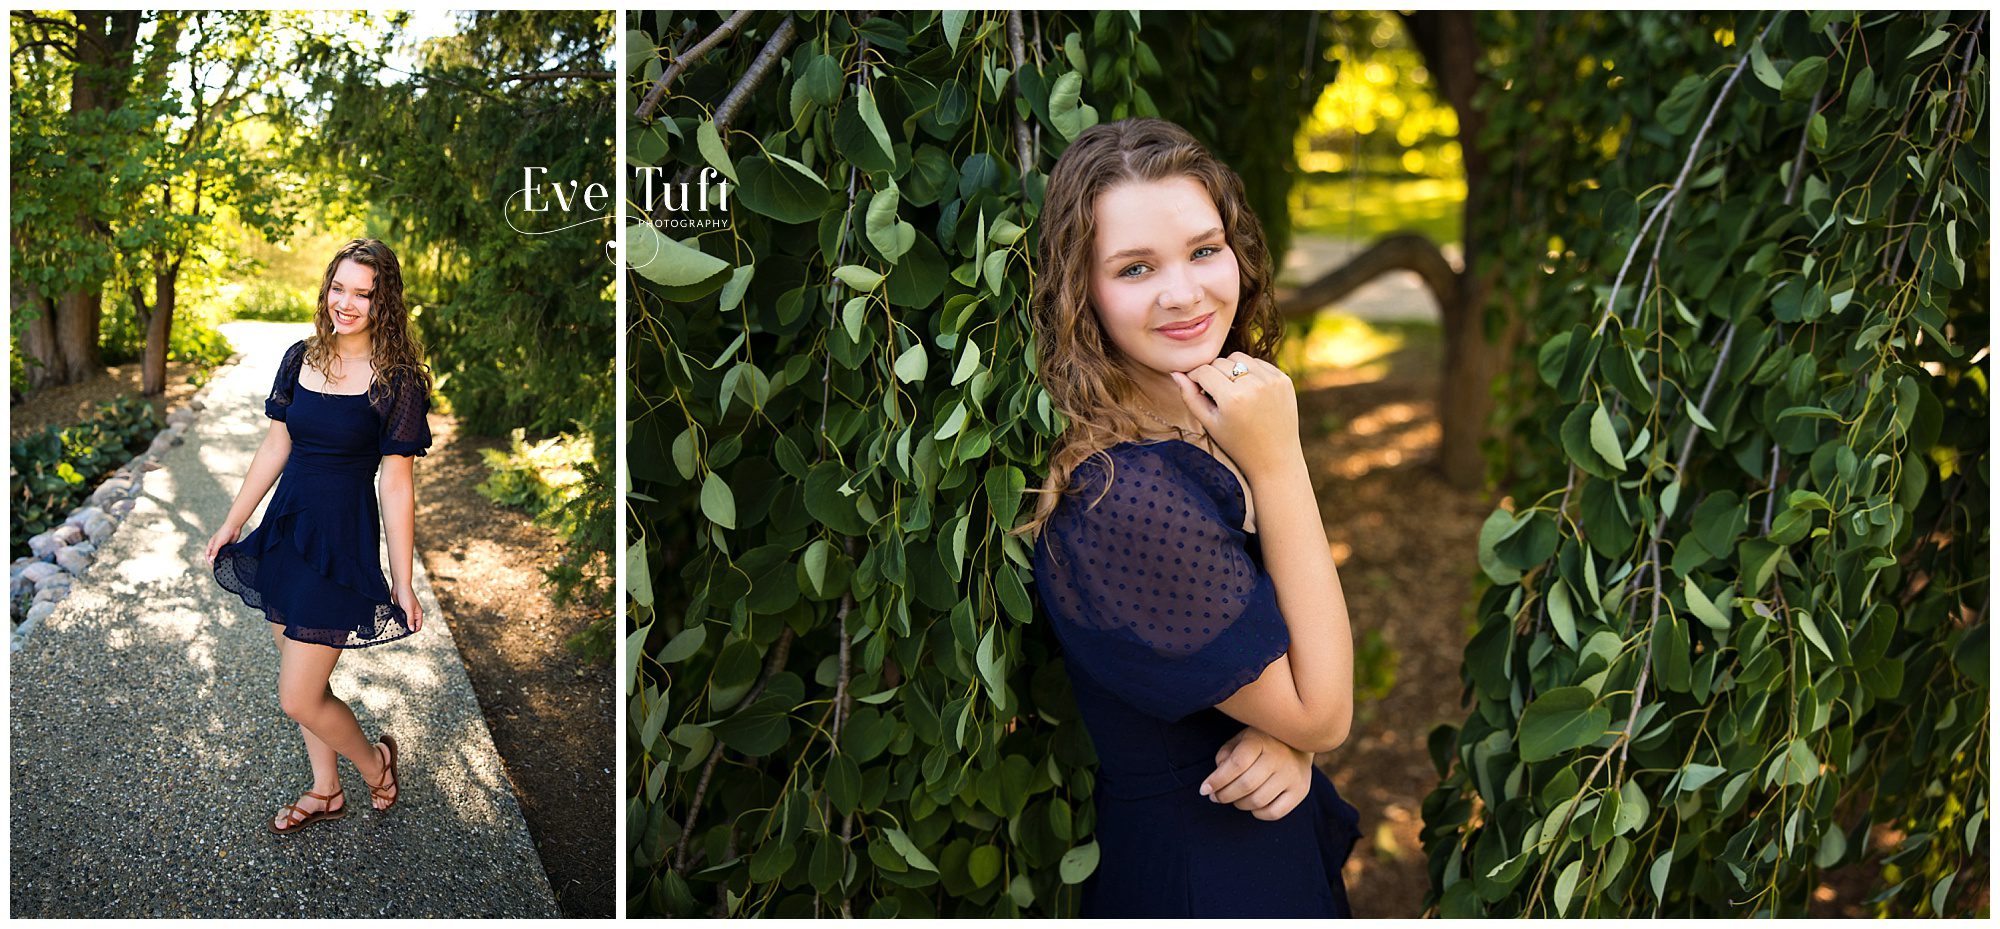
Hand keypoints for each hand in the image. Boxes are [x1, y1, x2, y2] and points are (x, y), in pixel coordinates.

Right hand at [204, 522, 241, 566]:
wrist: (234, 527)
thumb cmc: (224, 532)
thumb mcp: (218, 543)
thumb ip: (215, 551)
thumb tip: (211, 559)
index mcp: (211, 544)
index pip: (207, 554)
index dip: (208, 560)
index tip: (211, 565)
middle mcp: (216, 545)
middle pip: (213, 555)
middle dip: (214, 561)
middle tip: (218, 566)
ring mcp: (222, 546)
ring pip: (220, 554)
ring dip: (221, 559)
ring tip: (223, 563)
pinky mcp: (228, 546)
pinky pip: (226, 553)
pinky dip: (227, 556)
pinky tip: (229, 559)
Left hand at [395, 583, 422, 631]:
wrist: (399, 586)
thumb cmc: (406, 596)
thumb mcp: (408, 609)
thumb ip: (410, 620)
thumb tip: (412, 630)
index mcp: (418, 613)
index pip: (418, 625)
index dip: (413, 630)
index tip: (406, 632)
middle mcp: (413, 613)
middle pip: (411, 624)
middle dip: (406, 626)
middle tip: (400, 626)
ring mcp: (407, 611)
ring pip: (405, 621)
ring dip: (401, 622)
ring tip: (397, 619)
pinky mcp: (401, 609)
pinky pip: (400, 617)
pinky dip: (397, 618)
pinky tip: (395, 617)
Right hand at [1170, 352, 1301, 482]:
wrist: (1275, 459)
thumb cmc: (1237, 444)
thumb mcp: (1209, 423)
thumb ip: (1190, 397)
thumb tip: (1175, 373)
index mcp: (1233, 398)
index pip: (1204, 371)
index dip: (1194, 377)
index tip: (1195, 387)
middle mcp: (1254, 385)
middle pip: (1220, 362)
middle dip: (1213, 373)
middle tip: (1215, 394)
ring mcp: (1272, 381)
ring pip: (1239, 358)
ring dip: (1231, 368)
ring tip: (1232, 389)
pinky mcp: (1284, 380)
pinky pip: (1259, 363)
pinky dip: (1250, 372)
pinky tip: (1250, 391)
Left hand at [1199, 725, 1315, 820]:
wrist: (1299, 742)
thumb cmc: (1261, 742)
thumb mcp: (1240, 739)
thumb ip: (1226, 754)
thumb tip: (1217, 778)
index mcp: (1260, 740)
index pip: (1236, 764)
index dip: (1216, 780)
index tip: (1204, 790)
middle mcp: (1278, 757)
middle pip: (1246, 785)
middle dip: (1224, 795)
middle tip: (1216, 797)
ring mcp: (1292, 775)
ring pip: (1258, 801)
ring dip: (1239, 804)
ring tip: (1233, 799)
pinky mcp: (1301, 790)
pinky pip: (1275, 812)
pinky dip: (1258, 813)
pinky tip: (1252, 805)